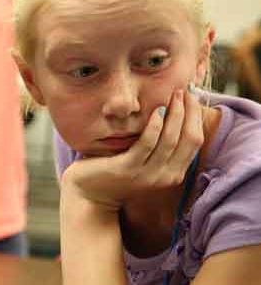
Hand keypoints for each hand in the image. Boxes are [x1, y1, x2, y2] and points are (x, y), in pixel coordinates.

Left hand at [61, 88, 203, 210]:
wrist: (91, 195)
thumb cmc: (117, 171)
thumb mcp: (145, 160)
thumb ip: (160, 145)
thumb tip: (173, 115)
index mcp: (174, 173)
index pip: (194, 142)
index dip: (196, 117)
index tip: (192, 97)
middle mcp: (166, 176)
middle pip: (188, 139)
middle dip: (189, 112)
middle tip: (185, 90)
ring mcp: (148, 174)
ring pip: (170, 140)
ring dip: (175, 114)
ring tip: (173, 95)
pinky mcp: (128, 168)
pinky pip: (146, 144)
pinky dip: (154, 126)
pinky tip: (156, 111)